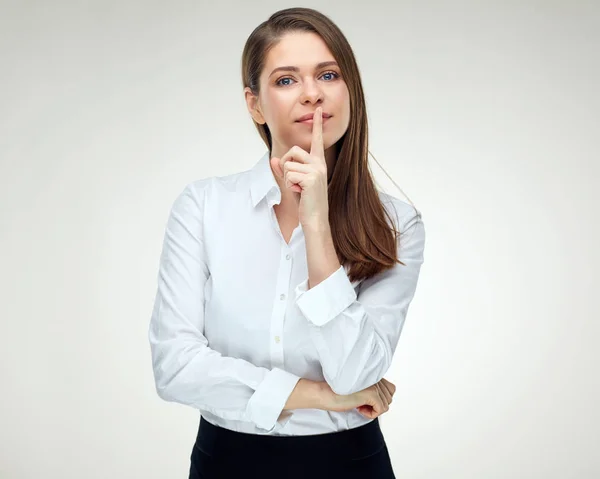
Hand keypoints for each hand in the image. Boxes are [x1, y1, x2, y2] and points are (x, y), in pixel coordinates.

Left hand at [269, 106, 328, 227]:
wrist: (315, 219)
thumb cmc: (306, 203)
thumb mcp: (292, 184)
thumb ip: (283, 171)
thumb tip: (273, 159)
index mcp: (318, 163)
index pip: (317, 140)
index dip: (318, 124)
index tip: (320, 110)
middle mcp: (319, 164)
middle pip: (292, 151)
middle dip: (286, 165)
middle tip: (293, 182)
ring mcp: (316, 170)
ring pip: (288, 164)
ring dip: (287, 178)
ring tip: (298, 189)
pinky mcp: (311, 178)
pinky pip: (289, 174)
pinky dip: (289, 185)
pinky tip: (300, 193)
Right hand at [319, 378, 396, 418]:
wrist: (324, 392)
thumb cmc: (336, 392)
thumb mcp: (358, 390)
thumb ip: (370, 390)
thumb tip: (382, 401)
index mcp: (371, 374)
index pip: (390, 388)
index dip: (379, 399)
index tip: (364, 400)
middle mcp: (374, 377)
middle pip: (389, 398)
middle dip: (376, 405)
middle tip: (360, 404)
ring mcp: (373, 385)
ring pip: (386, 404)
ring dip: (373, 409)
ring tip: (359, 405)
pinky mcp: (371, 394)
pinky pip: (381, 409)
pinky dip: (371, 414)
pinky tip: (359, 408)